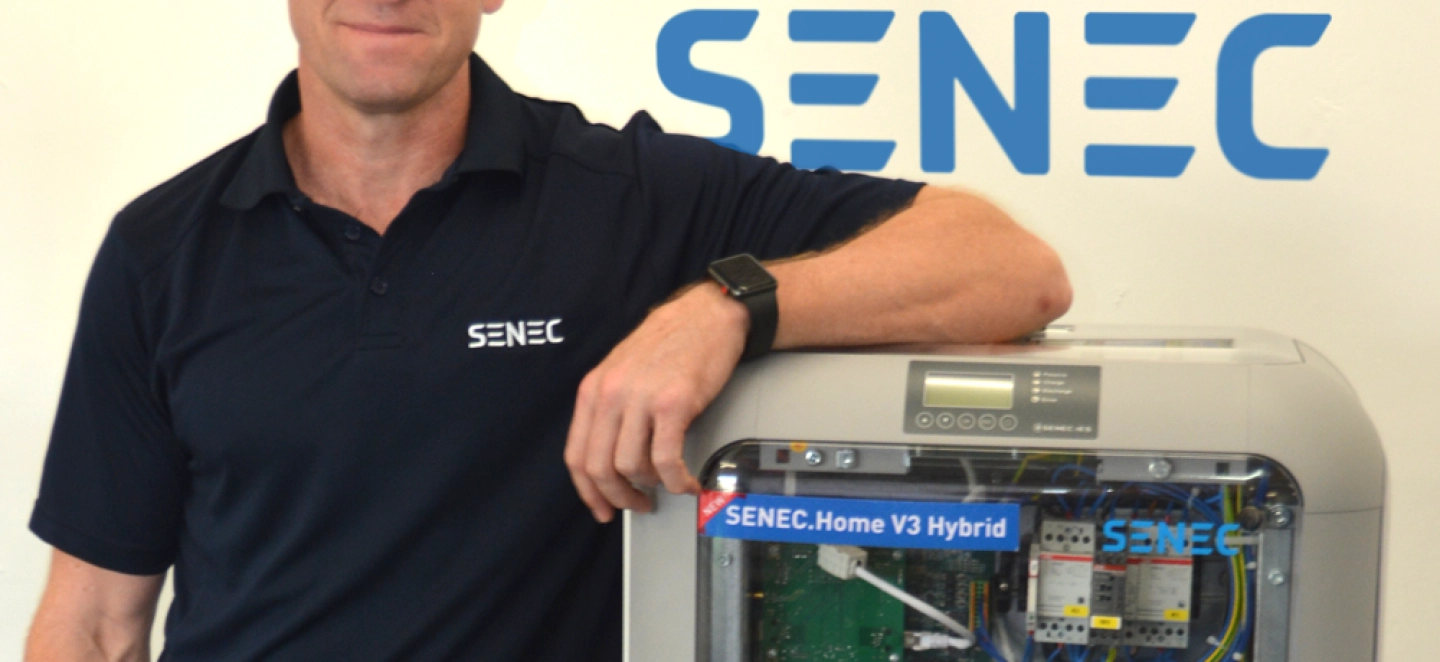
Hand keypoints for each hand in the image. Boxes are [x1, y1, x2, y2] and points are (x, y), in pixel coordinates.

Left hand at [564, 283, 748, 522]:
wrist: (707, 314)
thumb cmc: (671, 341)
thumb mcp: (622, 371)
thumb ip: (610, 409)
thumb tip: (612, 457)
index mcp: (593, 388)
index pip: (576, 455)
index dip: (588, 491)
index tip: (601, 507)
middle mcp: (611, 394)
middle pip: (599, 468)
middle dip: (618, 497)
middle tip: (637, 504)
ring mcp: (640, 399)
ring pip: (631, 468)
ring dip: (650, 487)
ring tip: (666, 485)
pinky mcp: (673, 404)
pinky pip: (666, 460)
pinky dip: (676, 481)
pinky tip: (687, 482)